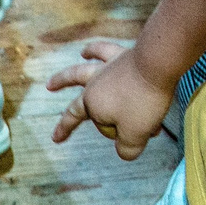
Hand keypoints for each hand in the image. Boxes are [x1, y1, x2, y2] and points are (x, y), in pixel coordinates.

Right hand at [48, 39, 177, 159]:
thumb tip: (124, 153)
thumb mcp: (136, 135)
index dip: (65, 130)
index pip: (76, 121)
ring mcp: (105, 70)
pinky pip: (103, 51)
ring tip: (53, 82)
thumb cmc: (144, 101)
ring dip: (65, 78)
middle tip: (48, 120)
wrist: (157, 65)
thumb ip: (128, 149)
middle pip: (76, 101)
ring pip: (80, 72)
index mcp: (92, 106)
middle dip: (64, 109)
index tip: (56, 139)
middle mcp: (94, 87)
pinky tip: (86, 52)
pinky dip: (93, 51)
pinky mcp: (120, 56)